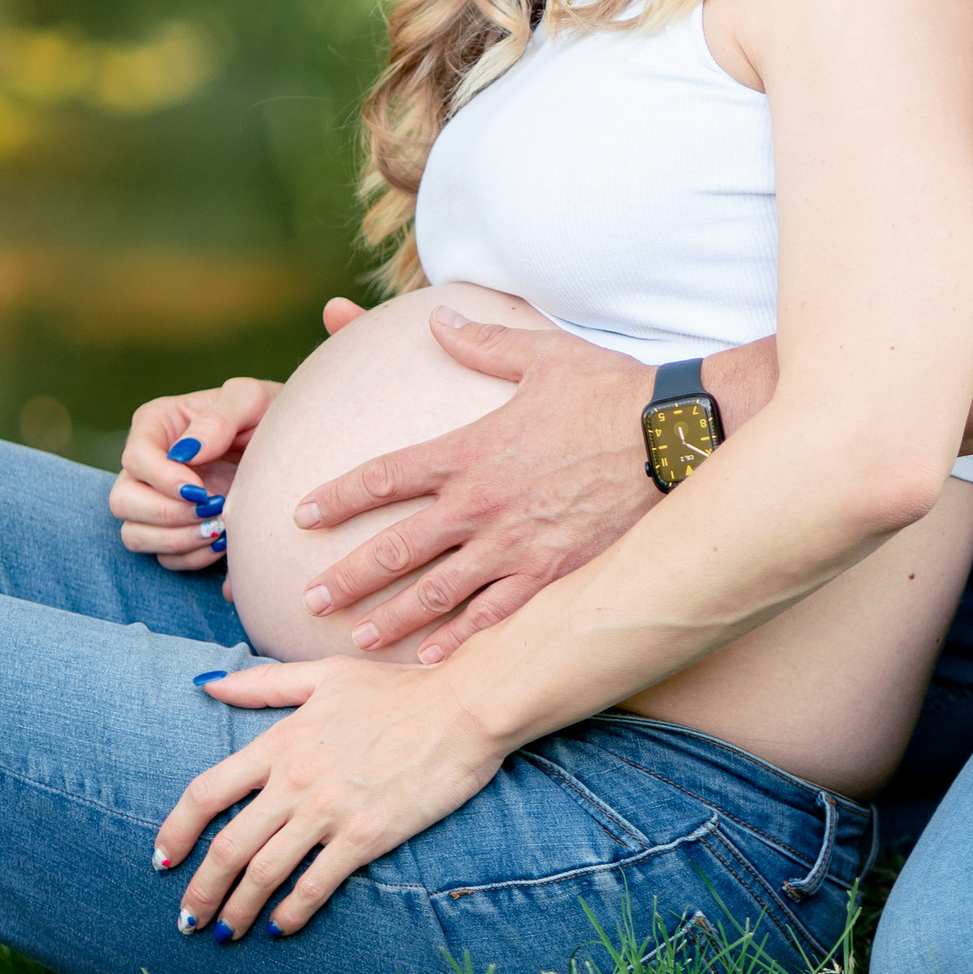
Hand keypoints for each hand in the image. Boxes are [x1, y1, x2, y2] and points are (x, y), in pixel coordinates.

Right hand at [108, 301, 362, 567]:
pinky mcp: (175, 531)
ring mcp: (158, 501)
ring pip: (136, 535)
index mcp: (158, 424)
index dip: (161, 479)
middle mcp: (149, 465)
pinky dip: (192, 557)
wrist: (295, 449)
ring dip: (177, 540)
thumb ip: (220, 416)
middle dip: (166, 513)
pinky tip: (224, 543)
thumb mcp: (253, 399)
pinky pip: (165, 559)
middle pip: (123, 501)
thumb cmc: (269, 414)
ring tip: (220, 529)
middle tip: (212, 510)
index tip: (199, 489)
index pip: (135, 457)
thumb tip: (186, 451)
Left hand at [156, 654, 505, 936]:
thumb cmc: (399, 689)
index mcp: (281, 740)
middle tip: (187, 918)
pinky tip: (278, 928)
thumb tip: (206, 685)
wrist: (464, 706)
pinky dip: (290, 914)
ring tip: (223, 933)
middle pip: (227, 847)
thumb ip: (264, 684)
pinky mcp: (365, 836)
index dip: (177, 830)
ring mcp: (329, 810)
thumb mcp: (326, 676)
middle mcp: (295, 779)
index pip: (207, 791)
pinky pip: (314, 886)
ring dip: (236, 911)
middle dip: (200, 891)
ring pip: (263, 873)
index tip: (162, 859)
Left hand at [290, 315, 655, 658]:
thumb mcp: (541, 353)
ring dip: (391, 617)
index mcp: (470, 450)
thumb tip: (438, 317)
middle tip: (308, 596)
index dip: (337, 496)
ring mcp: (516, 545)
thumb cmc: (608, 390)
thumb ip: (482, 342)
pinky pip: (496, 617)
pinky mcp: (553, 574)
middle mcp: (482, 504)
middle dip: (348, 574)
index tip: (301, 512)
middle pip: (397, 547)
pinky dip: (460, 639)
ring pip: (437, 592)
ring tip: (356, 637)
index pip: (384, 475)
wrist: (671, 437)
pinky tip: (432, 657)